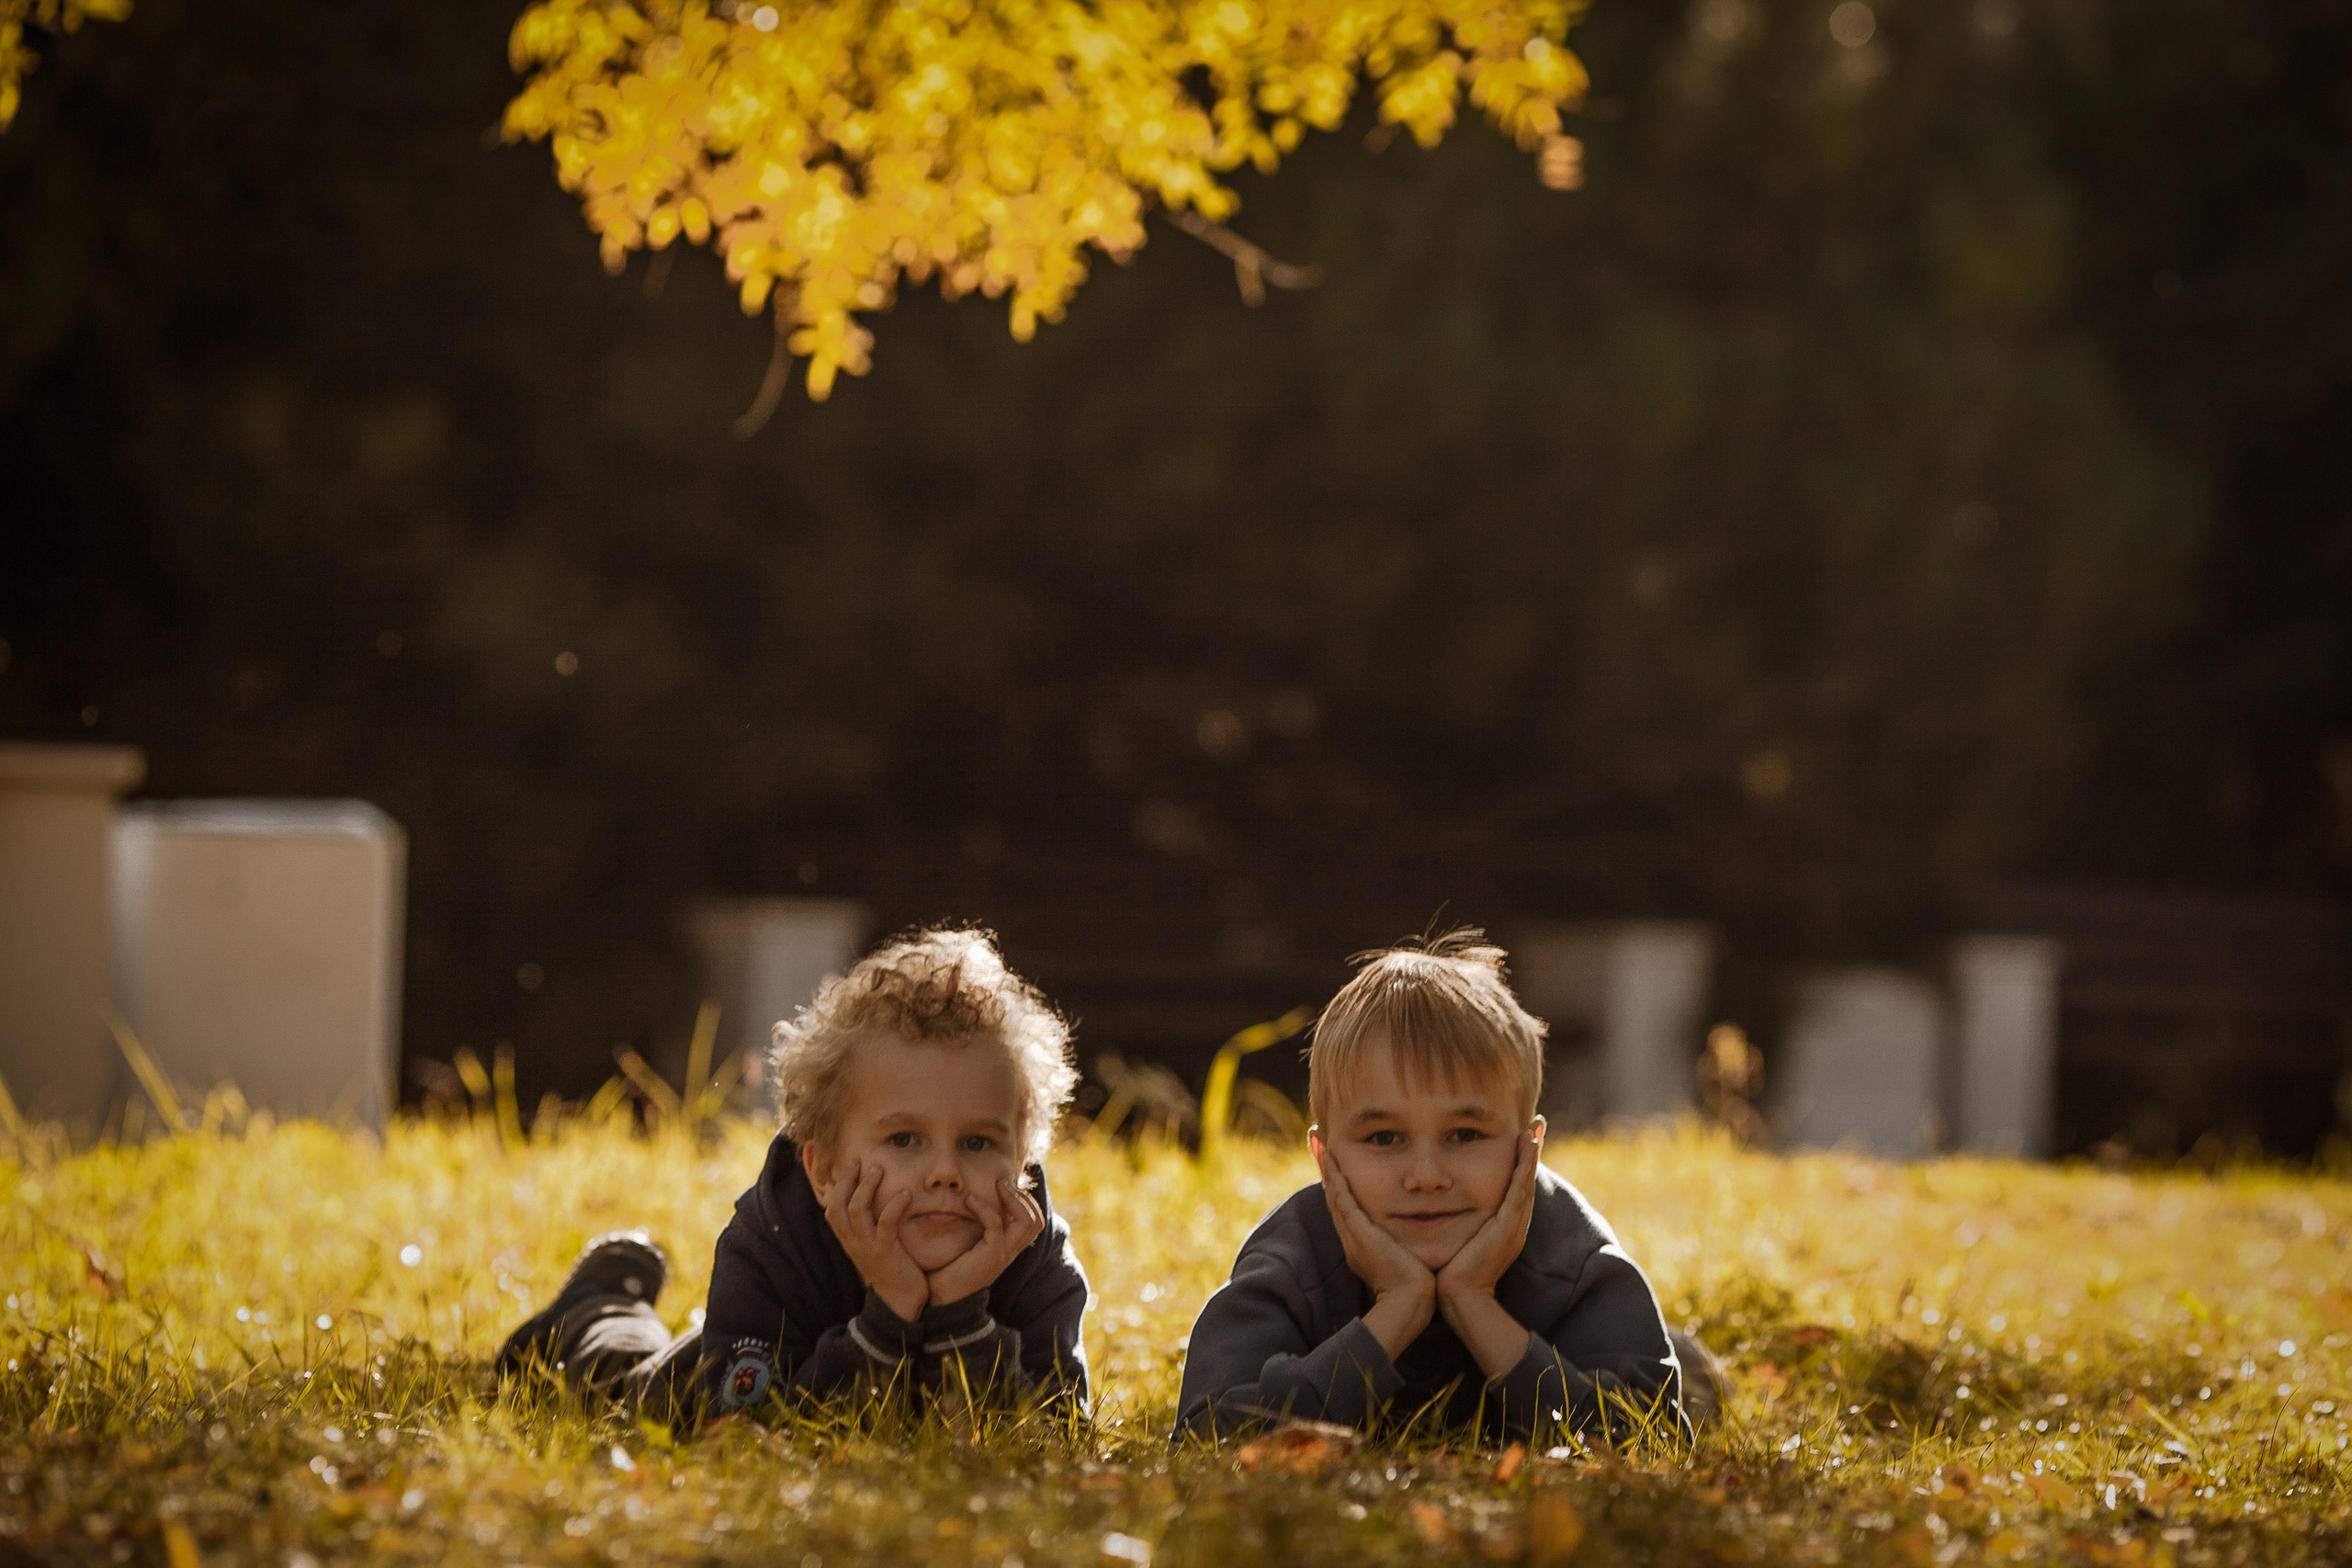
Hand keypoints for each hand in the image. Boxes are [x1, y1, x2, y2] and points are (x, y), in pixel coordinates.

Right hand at [816, 1158, 927, 1321]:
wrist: (900, 1302)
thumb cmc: (891, 1268)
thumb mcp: (873, 1245)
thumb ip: (869, 1226)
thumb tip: (871, 1201)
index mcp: (848, 1240)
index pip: (831, 1209)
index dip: (836, 1186)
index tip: (848, 1165)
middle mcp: (853, 1242)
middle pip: (838, 1206)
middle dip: (847, 1180)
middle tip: (859, 1161)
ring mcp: (867, 1248)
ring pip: (857, 1211)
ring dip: (866, 1187)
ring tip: (879, 1169)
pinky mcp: (886, 1253)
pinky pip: (886, 1225)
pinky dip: (894, 1206)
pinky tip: (906, 1194)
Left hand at [921, 1177, 1044, 1307]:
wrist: (938, 1297)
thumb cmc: (947, 1267)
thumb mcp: (968, 1243)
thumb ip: (978, 1227)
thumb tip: (973, 1199)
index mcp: (1008, 1249)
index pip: (1034, 1223)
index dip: (1026, 1201)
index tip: (1005, 1186)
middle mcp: (1010, 1253)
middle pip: (1037, 1221)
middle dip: (1022, 1196)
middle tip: (1002, 1183)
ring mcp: (1003, 1256)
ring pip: (1026, 1221)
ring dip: (1012, 1198)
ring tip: (996, 1186)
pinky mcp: (990, 1257)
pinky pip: (996, 1225)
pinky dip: (984, 1208)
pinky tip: (969, 1201)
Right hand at [1312, 1132, 1434, 1357]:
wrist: (1411, 1304)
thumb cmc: (1418, 1286)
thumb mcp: (1408, 1258)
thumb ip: (1407, 1243)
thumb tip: (1422, 1228)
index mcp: (1361, 1243)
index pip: (1346, 1206)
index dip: (1338, 1182)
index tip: (1334, 1161)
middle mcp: (1351, 1238)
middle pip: (1334, 1197)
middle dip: (1326, 1169)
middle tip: (1317, 1142)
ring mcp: (1353, 1237)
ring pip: (1335, 1196)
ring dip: (1326, 1169)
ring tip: (1319, 1144)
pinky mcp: (1359, 1235)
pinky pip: (1343, 1203)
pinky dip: (1336, 1182)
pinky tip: (1333, 1163)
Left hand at [1436, 1121, 1542, 1317]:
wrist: (1461, 1299)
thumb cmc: (1453, 1274)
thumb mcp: (1459, 1242)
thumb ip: (1458, 1225)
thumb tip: (1440, 1208)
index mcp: (1504, 1227)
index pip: (1515, 1187)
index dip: (1521, 1163)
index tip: (1523, 1138)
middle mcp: (1514, 1224)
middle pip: (1526, 1180)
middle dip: (1532, 1151)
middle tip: (1538, 1124)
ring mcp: (1513, 1225)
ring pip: (1526, 1181)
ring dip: (1532, 1153)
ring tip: (1535, 1127)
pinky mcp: (1508, 1226)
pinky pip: (1520, 1190)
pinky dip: (1525, 1167)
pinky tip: (1528, 1147)